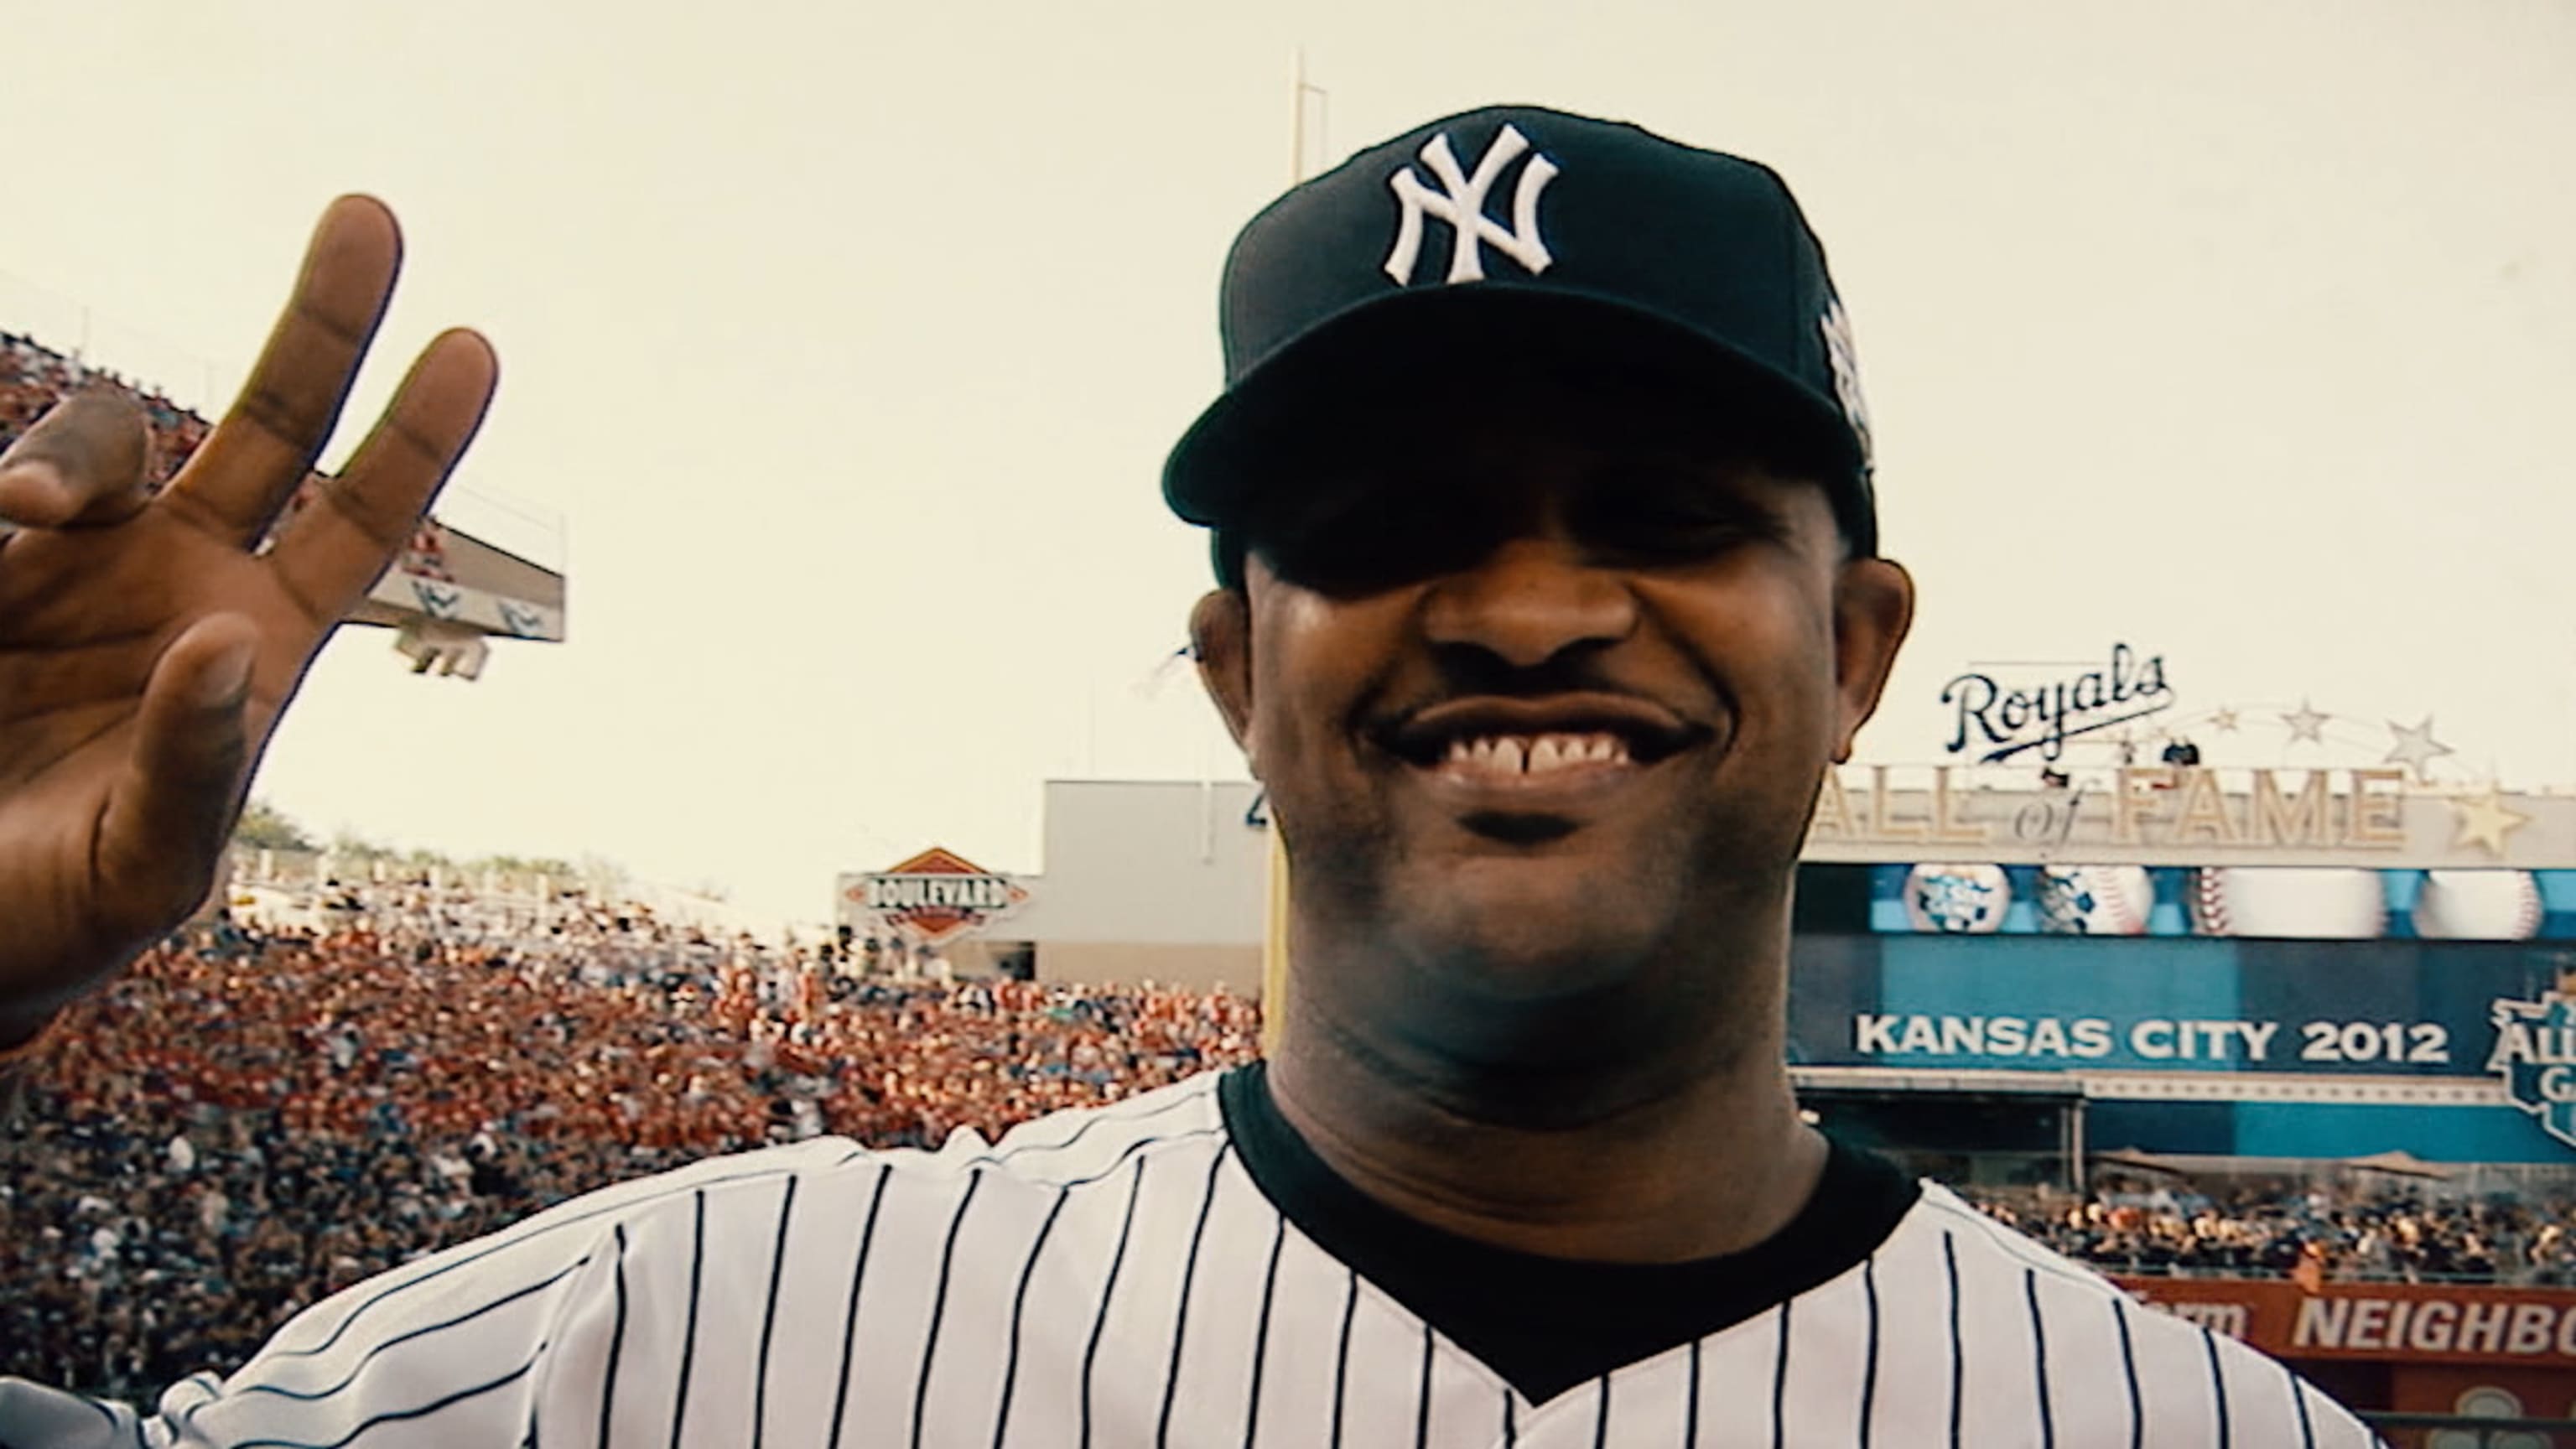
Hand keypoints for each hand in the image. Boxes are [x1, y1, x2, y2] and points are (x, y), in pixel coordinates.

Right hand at [0, 197, 495, 1039]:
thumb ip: (196, 765)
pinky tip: (0, 534)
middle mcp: (180, 575)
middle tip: (373, 215)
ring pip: (101, 438)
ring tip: (18, 521)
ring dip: (66, 455)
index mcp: (256, 641)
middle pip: (272, 421)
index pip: (360, 521)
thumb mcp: (150, 866)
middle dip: (325, 323)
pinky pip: (9, 488)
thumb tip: (221, 642)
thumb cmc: (66, 909)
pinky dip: (1, 490)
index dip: (419, 436)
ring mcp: (71, 560)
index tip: (474, 341)